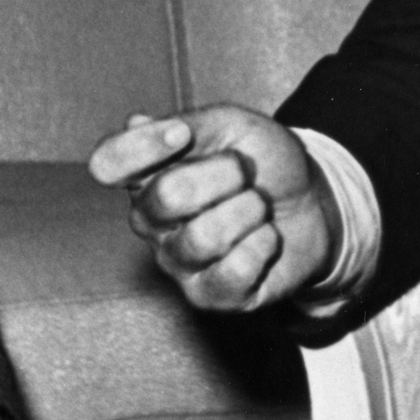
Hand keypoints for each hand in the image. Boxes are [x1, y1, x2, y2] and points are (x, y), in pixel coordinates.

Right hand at [88, 104, 336, 312]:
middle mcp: (151, 221)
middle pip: (167, 196)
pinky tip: (266, 239)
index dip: (143, 147)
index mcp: (145, 174)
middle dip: (225, 175)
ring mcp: (177, 262)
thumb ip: (186, 123)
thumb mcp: (230, 125)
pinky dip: (263, 246)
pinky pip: (233, 272)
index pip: (107, 164)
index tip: (185, 135)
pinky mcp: (209, 295)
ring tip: (258, 207)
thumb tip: (136, 123)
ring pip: (204, 237)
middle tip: (245, 173)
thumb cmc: (262, 162)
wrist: (313, 201)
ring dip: (250, 211)